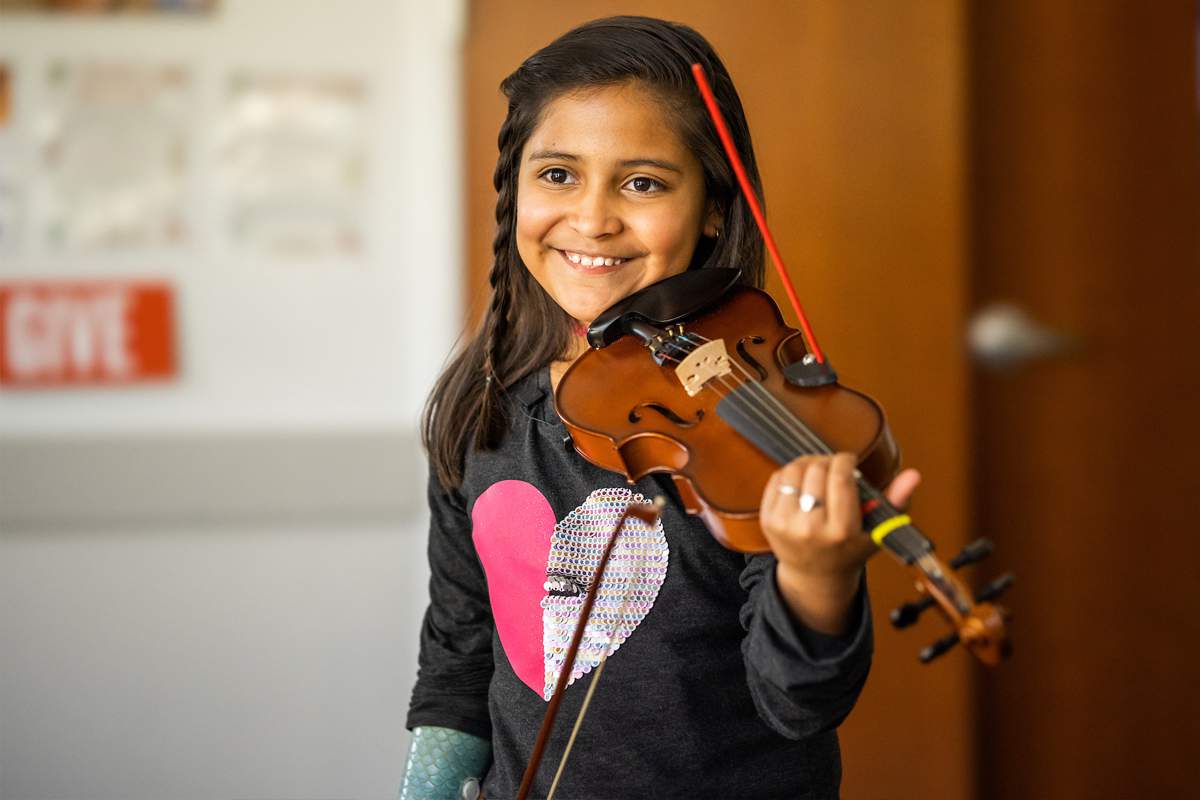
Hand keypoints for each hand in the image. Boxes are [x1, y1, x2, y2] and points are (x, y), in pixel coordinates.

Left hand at [760, 453, 921, 632]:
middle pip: (817, 470)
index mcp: (841, 531)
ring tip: (818, 473)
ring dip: (808, 464)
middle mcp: (811, 528)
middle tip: (834, 468)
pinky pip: (777, 479)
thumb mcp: (878, 531)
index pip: (840, 477)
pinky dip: (790, 475)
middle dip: (828, 462)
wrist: (815, 576)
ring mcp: (786, 525)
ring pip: (794, 470)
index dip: (845, 460)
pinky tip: (802, 484)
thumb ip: (896, 500)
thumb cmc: (850, 549)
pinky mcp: (768, 520)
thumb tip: (913, 475)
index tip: (849, 461)